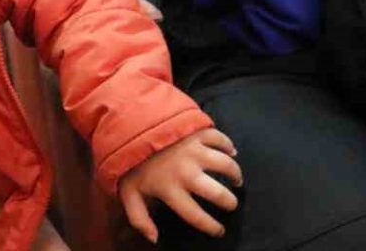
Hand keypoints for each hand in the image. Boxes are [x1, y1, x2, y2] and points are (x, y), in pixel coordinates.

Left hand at [119, 128, 240, 243]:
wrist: (129, 126)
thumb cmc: (131, 162)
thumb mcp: (128, 193)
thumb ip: (139, 219)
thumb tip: (155, 238)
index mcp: (171, 189)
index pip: (196, 215)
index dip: (211, 226)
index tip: (219, 230)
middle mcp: (186, 172)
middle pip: (217, 192)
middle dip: (230, 202)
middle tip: (232, 204)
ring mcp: (194, 151)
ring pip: (224, 164)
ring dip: (235, 173)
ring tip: (237, 180)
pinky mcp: (196, 132)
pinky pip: (219, 138)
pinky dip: (228, 145)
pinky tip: (231, 152)